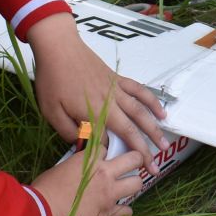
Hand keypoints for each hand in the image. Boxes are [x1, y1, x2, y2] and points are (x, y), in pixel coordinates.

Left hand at [26, 12, 168, 158]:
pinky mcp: (118, 79)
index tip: (121, 169)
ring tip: (164, 144)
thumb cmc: (52, 79)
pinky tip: (161, 111)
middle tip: (153, 168)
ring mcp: (117, 89)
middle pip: (132, 129)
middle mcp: (110, 102)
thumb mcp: (51, 111)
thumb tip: (83, 145)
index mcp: (94, 112)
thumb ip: (68, 131)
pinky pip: (140, 91)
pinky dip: (152, 102)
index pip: (110, 140)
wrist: (59, 47)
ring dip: (154, 129)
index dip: (116, 155)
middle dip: (144, 150)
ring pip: (141, 111)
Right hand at [31, 138, 145, 215]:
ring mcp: (110, 194)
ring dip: (132, 184)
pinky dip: (123, 211)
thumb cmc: (45, 189)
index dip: (104, 153)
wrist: (43, 214)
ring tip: (126, 187)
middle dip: (135, 159)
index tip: (101, 158)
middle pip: (134, 158)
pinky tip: (118, 210)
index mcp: (90, 159)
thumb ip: (76, 165)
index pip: (106, 148)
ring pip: (137, 183)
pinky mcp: (109, 213)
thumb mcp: (61, 167)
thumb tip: (80, 168)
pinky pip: (127, 211)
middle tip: (131, 164)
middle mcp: (105, 174)